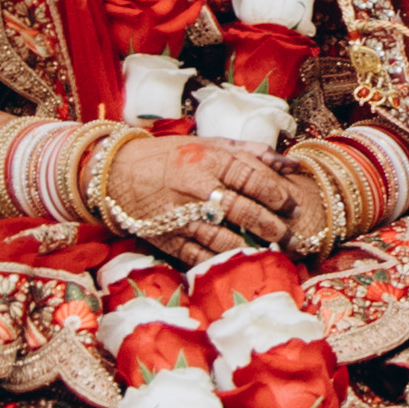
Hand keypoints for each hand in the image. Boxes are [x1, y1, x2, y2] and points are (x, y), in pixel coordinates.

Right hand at [92, 129, 304, 245]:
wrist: (114, 173)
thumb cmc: (169, 156)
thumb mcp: (209, 144)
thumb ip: (251, 153)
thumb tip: (292, 163)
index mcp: (208, 159)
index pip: (252, 177)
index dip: (277, 194)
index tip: (294, 207)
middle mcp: (195, 187)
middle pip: (241, 210)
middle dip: (272, 226)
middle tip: (293, 238)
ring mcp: (179, 215)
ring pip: (222, 237)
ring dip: (250, 248)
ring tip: (273, 253)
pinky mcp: (165, 238)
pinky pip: (197, 255)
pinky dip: (220, 261)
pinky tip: (239, 264)